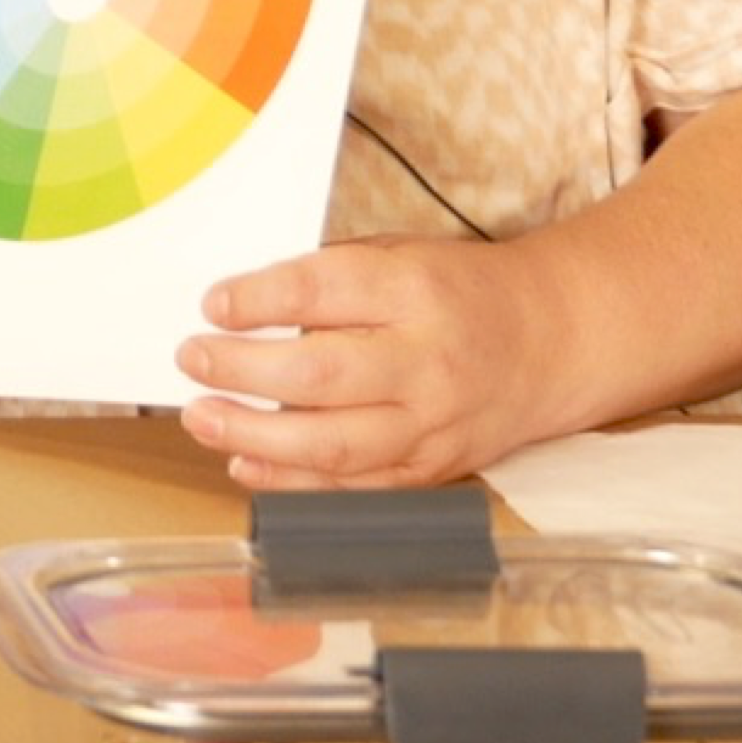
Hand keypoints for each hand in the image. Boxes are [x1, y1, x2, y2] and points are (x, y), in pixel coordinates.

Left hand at [177, 236, 571, 488]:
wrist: (549, 340)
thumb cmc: (457, 292)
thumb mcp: (399, 256)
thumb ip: (328, 279)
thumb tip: (236, 307)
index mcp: (414, 290)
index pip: (321, 291)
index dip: (257, 300)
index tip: (213, 305)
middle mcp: (426, 361)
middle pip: (320, 373)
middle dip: (242, 369)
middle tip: (192, 358)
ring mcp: (432, 424)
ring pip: (333, 444)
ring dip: (254, 435)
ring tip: (201, 418)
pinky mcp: (432, 468)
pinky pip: (353, 486)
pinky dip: (292, 482)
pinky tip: (246, 462)